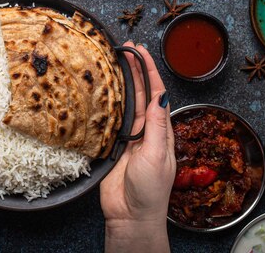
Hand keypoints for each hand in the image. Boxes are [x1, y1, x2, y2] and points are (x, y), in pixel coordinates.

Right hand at [100, 42, 175, 252]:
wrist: (131, 216)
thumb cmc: (150, 191)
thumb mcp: (158, 155)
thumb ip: (157, 126)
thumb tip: (161, 96)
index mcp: (161, 131)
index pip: (157, 94)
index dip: (149, 71)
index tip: (141, 52)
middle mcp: (146, 131)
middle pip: (141, 94)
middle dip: (136, 71)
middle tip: (127, 49)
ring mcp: (129, 139)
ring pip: (126, 105)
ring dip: (123, 84)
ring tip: (115, 63)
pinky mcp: (112, 147)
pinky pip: (110, 121)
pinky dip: (107, 105)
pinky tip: (102, 93)